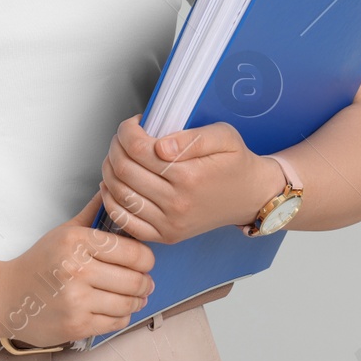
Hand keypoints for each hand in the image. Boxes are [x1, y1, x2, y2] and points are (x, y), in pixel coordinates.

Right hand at [0, 191, 155, 347]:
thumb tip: (112, 191)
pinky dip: (123, 316)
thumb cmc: (39, 263)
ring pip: (129, 303)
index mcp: (77, 242)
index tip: (144, 261)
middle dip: (145, 282)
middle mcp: (77, 270)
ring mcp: (77, 300)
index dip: (146, 258)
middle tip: (145, 281)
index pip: (133, 252)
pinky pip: (117, 322)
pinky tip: (117, 308)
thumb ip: (92, 213)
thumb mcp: (64, 232)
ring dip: (137, 300)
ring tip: (136, 296)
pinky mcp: (77, 326)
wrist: (6, 297)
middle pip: (135, 279)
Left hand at [99, 115, 282, 244]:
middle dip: (116, 146)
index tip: (133, 124)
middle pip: (124, 170)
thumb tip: (159, 145)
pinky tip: (113, 184)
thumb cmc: (236, 164)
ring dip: (110, 170)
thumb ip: (192, 138)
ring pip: (119, 194)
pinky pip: (125, 222)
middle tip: (123, 137)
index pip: (138, 149)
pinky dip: (111, 201)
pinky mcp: (166, 236)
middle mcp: (177, 204)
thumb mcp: (225, 137)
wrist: (251, 197)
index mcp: (190, 176)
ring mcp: (170, 223)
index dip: (127, 131)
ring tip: (118, 156)